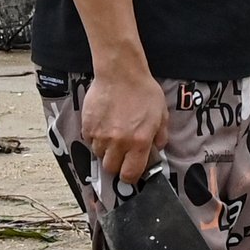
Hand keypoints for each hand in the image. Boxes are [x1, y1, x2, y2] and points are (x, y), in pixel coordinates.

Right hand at [79, 69, 167, 186]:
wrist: (120, 73)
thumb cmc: (143, 92)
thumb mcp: (162, 115)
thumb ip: (160, 137)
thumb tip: (156, 150)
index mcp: (139, 142)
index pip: (130, 174)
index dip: (130, 176)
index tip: (130, 171)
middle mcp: (119, 142)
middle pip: (111, 168)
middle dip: (116, 164)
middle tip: (122, 153)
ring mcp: (101, 135)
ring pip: (99, 155)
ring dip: (106, 150)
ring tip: (113, 135)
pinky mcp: (87, 127)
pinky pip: (89, 141)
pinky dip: (95, 138)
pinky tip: (103, 125)